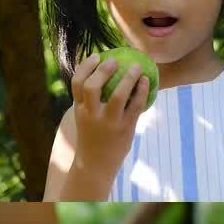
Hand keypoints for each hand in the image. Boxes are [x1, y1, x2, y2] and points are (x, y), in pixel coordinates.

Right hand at [68, 53, 149, 175]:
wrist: (95, 166)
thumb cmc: (92, 139)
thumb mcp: (85, 119)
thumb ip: (90, 102)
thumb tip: (103, 77)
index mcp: (79, 110)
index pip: (77, 83)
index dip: (85, 66)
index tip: (96, 56)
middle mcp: (91, 115)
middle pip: (92, 86)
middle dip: (103, 70)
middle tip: (115, 60)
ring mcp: (108, 123)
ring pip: (117, 95)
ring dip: (128, 78)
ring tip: (137, 67)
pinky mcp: (124, 129)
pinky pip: (135, 106)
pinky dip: (141, 91)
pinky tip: (147, 81)